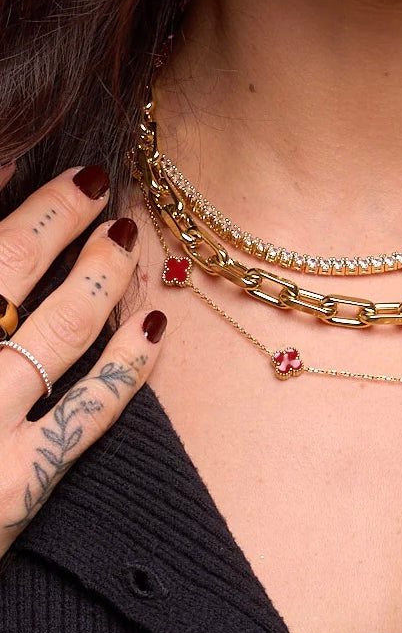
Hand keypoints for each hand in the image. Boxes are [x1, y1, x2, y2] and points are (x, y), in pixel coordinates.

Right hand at [0, 165, 165, 557]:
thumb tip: (6, 257)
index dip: (12, 192)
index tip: (37, 153)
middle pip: (11, 269)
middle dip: (58, 216)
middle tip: (96, 181)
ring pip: (63, 328)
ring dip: (101, 273)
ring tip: (127, 234)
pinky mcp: (24, 480)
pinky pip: (95, 408)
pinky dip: (131, 362)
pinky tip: (155, 323)